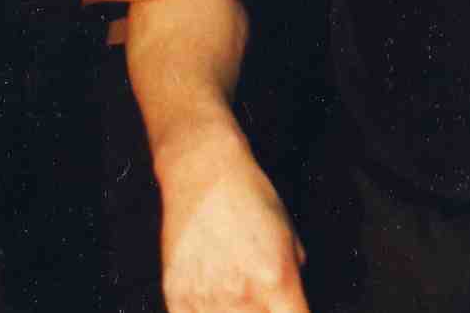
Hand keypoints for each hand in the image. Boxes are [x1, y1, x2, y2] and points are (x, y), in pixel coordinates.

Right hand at [159, 133, 308, 312]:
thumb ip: (294, 281)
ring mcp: (206, 299)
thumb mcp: (290, 237)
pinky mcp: (176, 296)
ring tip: (233, 293)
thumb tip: (291, 305)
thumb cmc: (249, 196)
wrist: (202, 170)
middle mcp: (243, 296)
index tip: (288, 309)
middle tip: (258, 296)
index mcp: (277, 281)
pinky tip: (210, 299)